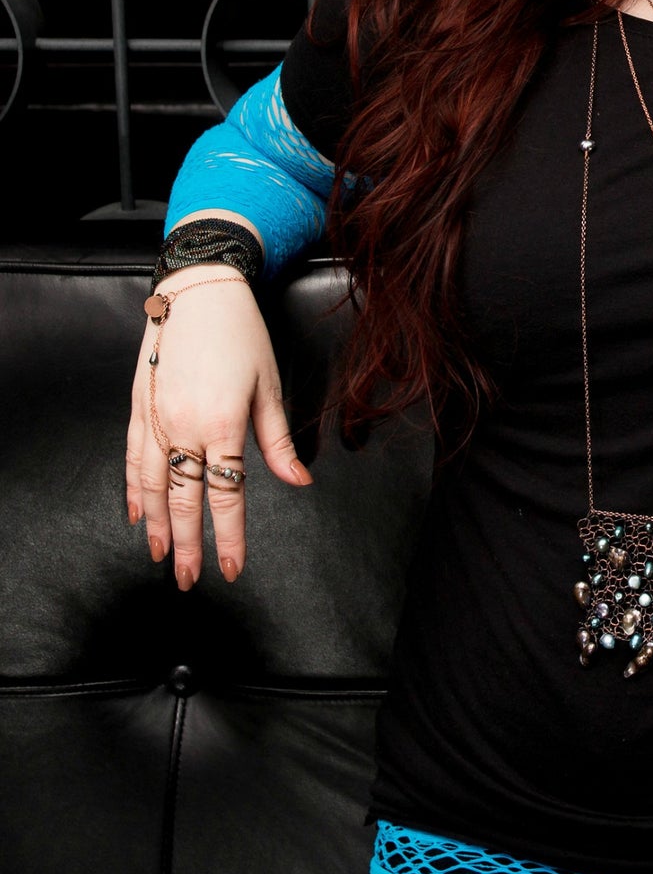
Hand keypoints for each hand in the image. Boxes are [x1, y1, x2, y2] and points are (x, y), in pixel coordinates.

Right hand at [124, 264, 312, 588]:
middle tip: (188, 580)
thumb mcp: (270, 386)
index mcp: (224, 424)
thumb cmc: (243, 336)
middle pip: (183, 499)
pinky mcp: (139, 407)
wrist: (201, 293)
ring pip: (151, 485)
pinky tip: (136, 512)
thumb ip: (278, 441)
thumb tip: (299, 481)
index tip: (229, 569)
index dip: (229, 536)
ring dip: (156, 525)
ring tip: (160, 557)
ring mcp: (156, 418)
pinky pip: (131, 457)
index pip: (226, 495)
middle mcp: (184, 427)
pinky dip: (133, 489)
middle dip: (187, 544)